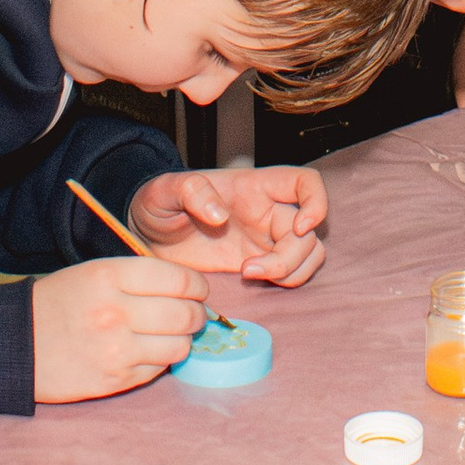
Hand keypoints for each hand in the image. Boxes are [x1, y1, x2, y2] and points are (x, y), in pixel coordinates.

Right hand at [30, 256, 204, 402]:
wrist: (16, 345)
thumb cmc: (58, 303)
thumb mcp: (93, 273)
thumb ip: (138, 278)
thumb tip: (187, 288)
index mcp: (109, 276)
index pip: (178, 279)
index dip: (197, 286)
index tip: (199, 290)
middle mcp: (115, 312)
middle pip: (184, 314)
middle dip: (197, 314)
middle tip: (193, 314)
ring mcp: (116, 349)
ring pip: (178, 346)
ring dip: (182, 340)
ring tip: (171, 335)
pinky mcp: (114, 379)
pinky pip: (158, 370)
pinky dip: (161, 361)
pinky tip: (147, 352)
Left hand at [129, 167, 327, 285]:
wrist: (148, 235)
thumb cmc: (160, 202)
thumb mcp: (167, 190)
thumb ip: (192, 192)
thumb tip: (220, 215)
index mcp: (254, 187)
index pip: (305, 182)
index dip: (316, 202)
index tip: (300, 227)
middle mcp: (268, 212)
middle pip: (309, 232)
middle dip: (292, 255)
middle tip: (252, 269)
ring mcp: (265, 240)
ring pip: (308, 254)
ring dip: (292, 271)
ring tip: (251, 276)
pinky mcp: (257, 264)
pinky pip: (290, 272)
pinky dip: (284, 281)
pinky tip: (250, 281)